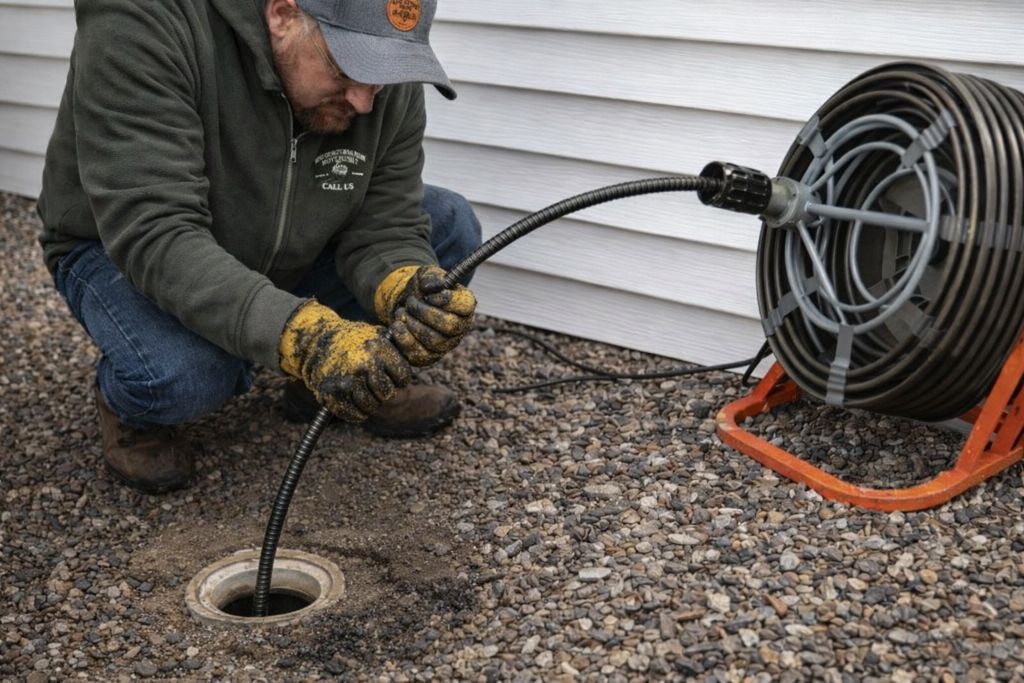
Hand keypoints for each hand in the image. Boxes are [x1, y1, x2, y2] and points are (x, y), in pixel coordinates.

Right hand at [279, 301, 411, 420]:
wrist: (315, 342)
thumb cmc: (352, 340)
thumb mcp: (376, 335)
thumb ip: (396, 348)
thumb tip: (419, 356)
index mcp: (377, 349)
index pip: (403, 377)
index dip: (399, 379)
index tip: (391, 376)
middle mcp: (363, 365)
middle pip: (387, 394)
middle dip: (384, 392)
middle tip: (375, 385)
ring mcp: (346, 381)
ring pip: (372, 407)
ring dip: (370, 403)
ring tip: (363, 391)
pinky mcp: (332, 395)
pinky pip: (355, 415)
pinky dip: (357, 413)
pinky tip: (354, 401)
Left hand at [374, 265, 476, 366]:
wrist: (407, 305)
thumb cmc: (422, 290)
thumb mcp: (426, 276)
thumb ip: (430, 277)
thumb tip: (429, 287)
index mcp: (464, 305)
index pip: (466, 305)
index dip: (447, 300)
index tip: (429, 295)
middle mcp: (460, 327)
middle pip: (449, 325)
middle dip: (425, 313)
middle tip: (411, 302)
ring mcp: (446, 344)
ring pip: (434, 341)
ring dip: (413, 325)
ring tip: (402, 312)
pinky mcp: (430, 356)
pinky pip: (420, 354)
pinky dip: (405, 339)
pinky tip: (397, 325)